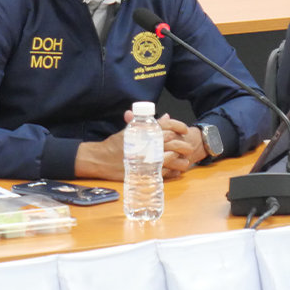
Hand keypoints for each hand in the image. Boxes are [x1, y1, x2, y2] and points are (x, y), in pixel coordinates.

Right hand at [74, 112, 204, 180]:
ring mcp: (147, 158)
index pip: (167, 125)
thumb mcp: (131, 130)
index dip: (179, 126)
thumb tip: (167, 117)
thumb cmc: (115, 144)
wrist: (101, 159)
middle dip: (183, 144)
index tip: (185, 130)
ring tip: (185, 160)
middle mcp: (147, 143)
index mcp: (144, 131)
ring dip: (180, 159)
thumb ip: (149, 123)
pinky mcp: (145, 172)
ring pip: (171, 158)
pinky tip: (177, 171)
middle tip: (189, 148)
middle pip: (172, 142)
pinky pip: (164, 172)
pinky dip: (173, 172)